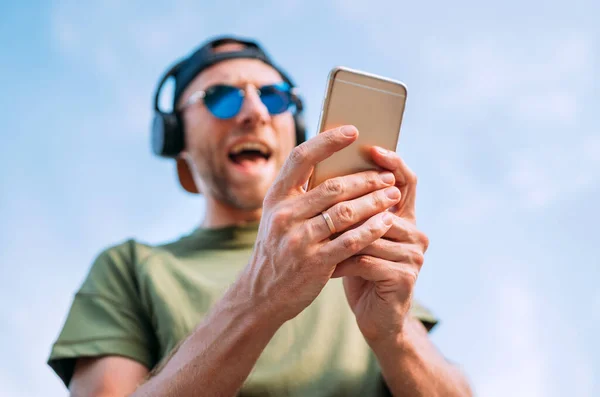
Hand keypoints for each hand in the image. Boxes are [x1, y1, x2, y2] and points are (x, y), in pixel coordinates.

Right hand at [240, 126, 401, 323]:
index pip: (301, 158)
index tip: (353, 131)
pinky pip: (351, 241)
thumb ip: (301, 195)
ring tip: (393, 195)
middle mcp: (284, 215)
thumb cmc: (278, 249)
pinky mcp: (314, 263)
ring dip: (375, 202)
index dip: (327, 141)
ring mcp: (298, 240)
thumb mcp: (278, 217)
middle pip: (333, 186)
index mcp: (276, 197)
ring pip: (346, 213)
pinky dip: (372, 229)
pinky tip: (386, 221)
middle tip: (388, 176)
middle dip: (366, 179)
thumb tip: (339, 169)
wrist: (262, 293)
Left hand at [331, 146, 428, 343]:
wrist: (376, 317)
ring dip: (341, 236)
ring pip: (371, 234)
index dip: (392, 162)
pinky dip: (342, 264)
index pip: (406, 180)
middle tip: (321, 192)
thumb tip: (322, 173)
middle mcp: (415, 232)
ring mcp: (414, 255)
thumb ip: (351, 210)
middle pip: (384, 205)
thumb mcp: (355, 237)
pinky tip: (325, 266)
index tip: (370, 147)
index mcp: (405, 217)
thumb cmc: (360, 270)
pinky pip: (368, 261)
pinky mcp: (406, 277)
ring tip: (315, 235)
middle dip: (352, 201)